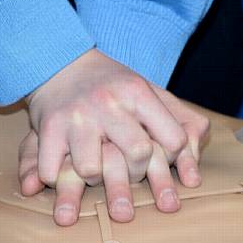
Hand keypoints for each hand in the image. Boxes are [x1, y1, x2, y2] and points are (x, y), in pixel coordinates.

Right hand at [19, 49, 208, 225]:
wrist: (60, 62)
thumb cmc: (112, 86)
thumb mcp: (149, 92)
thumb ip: (183, 124)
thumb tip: (195, 178)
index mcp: (138, 92)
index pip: (174, 139)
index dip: (174, 158)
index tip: (163, 159)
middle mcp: (108, 103)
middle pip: (138, 155)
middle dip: (138, 174)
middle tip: (130, 175)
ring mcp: (76, 117)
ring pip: (92, 171)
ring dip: (94, 179)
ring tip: (94, 172)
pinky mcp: (47, 130)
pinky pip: (52, 171)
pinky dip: (55, 178)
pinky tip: (61, 170)